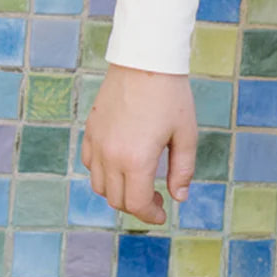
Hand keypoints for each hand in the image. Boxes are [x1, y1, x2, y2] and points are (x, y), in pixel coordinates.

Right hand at [81, 64, 197, 224]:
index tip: (163, 215)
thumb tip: (179, 198)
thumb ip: (183, 170)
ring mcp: (96, 143)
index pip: (137, 203)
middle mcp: (110, 156)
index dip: (151, 215)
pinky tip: (123, 165)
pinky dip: (104, 174)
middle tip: (158, 199)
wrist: (145, 61)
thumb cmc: (171, 97)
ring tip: (141, 184)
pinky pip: (90, 164)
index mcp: (136, 160)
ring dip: (119, 192)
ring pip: (99, 185)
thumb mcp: (186, 135)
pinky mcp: (91, 131)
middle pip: (117, 199)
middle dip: (138, 206)